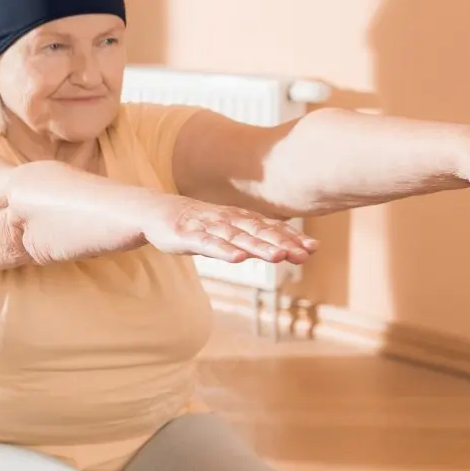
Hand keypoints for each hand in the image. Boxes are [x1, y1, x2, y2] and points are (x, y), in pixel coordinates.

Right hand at [140, 196, 317, 263]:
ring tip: (279, 257)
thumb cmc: (195, 223)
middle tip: (304, 254)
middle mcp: (227, 220)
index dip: (291, 237)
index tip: (313, 248)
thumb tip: (285, 248)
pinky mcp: (187, 236)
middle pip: (259, 232)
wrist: (155, 212)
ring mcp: (207, 227)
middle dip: (282, 243)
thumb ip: (252, 238)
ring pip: (237, 238)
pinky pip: (208, 244)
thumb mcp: (226, 230)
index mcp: (238, 219)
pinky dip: (224, 251)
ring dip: (259, 247)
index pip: (269, 228)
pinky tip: (238, 258)